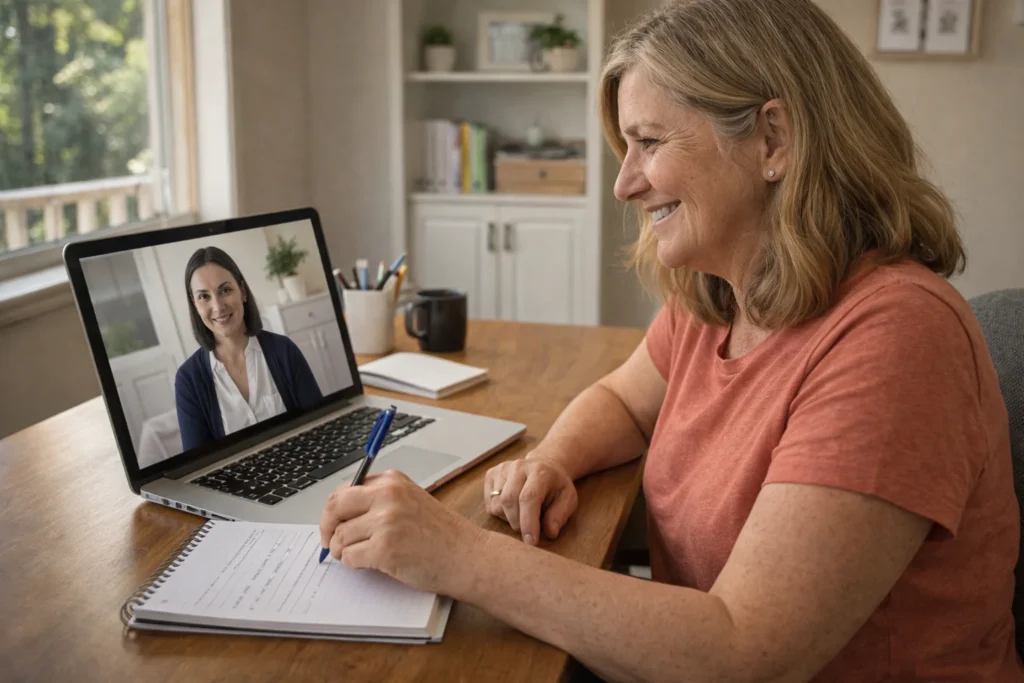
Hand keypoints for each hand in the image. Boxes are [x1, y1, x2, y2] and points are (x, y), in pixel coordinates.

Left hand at [319, 469, 481, 594]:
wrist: (467, 556)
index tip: (333, 523)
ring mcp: (386, 521)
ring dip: (345, 551)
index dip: (334, 510)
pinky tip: (374, 564)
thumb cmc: (442, 535)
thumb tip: (341, 514)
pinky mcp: (384, 548)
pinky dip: (355, 564)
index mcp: (392, 481)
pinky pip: (350, 557)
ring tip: (364, 556)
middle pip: (335, 507)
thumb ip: (379, 501)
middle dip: (327, 528)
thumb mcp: (410, 501)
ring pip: (340, 536)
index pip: (345, 489)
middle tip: (330, 543)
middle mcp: (387, 495)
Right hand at [483, 453, 577, 545]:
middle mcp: (518, 467)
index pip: (528, 497)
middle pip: (508, 501)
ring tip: (522, 514)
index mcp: (540, 472)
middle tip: (528, 529)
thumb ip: (559, 516)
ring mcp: (502, 469)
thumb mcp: (568, 500)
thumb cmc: (556, 487)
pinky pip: (489, 503)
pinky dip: (500, 513)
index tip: (531, 542)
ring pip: (496, 505)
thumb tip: (550, 533)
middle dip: (517, 523)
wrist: (544, 467)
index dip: (528, 522)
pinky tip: (512, 508)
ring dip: (508, 519)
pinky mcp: (491, 474)